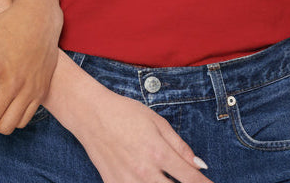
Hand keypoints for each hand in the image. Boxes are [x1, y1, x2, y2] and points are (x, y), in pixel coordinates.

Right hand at [48, 56, 211, 182]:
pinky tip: (150, 182)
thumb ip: (179, 145)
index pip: (190, 179)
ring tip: (168, 182)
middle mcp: (145, 171)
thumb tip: (200, 165)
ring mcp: (128, 181)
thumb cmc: (124, 112)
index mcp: (158, 152)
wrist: (90, 113)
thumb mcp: (156, 121)